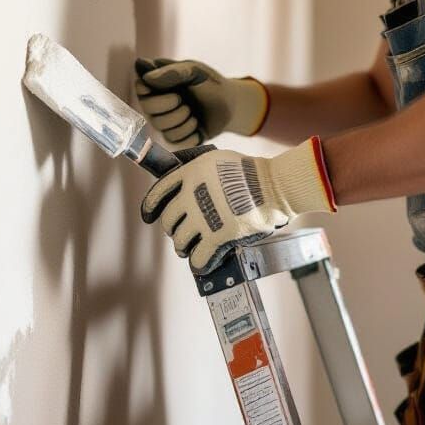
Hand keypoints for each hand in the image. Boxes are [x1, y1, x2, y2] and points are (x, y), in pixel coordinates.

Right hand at [133, 57, 269, 145]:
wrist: (229, 104)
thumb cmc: (209, 83)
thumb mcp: (194, 71)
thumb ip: (173, 72)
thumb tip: (147, 78)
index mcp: (157, 83)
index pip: (140, 88)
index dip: (153, 92)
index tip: (173, 90)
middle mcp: (155, 103)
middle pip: (147, 110)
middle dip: (169, 107)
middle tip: (184, 102)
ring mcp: (163, 122)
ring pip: (161, 128)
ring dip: (182, 120)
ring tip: (193, 113)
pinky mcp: (174, 138)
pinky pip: (174, 141)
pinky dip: (189, 134)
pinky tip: (196, 126)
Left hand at [140, 136, 337, 275]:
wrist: (275, 186)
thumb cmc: (252, 173)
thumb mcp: (216, 160)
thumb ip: (196, 170)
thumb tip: (181, 180)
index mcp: (190, 174)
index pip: (158, 193)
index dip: (150, 207)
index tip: (148, 216)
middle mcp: (192, 195)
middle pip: (169, 221)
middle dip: (174, 229)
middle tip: (183, 233)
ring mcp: (204, 217)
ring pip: (181, 242)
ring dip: (184, 248)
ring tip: (191, 249)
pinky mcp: (219, 237)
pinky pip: (199, 258)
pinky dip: (199, 264)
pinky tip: (202, 265)